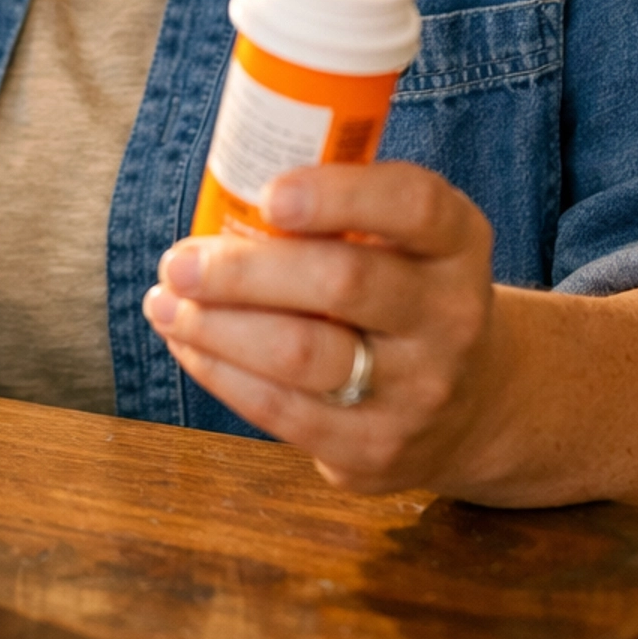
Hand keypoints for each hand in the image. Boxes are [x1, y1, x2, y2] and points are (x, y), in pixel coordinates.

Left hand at [142, 163, 501, 494]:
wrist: (471, 405)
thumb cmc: (403, 291)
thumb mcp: (403, 240)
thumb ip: (338, 211)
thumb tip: (224, 189)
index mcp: (457, 243)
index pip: (413, 205)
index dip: (337, 194)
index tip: (268, 195)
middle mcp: (451, 317)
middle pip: (343, 282)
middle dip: (243, 271)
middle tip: (179, 261)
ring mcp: (420, 391)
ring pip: (301, 354)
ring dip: (215, 326)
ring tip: (165, 302)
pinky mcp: (377, 449)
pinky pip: (283, 412)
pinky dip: (221, 372)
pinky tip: (189, 345)